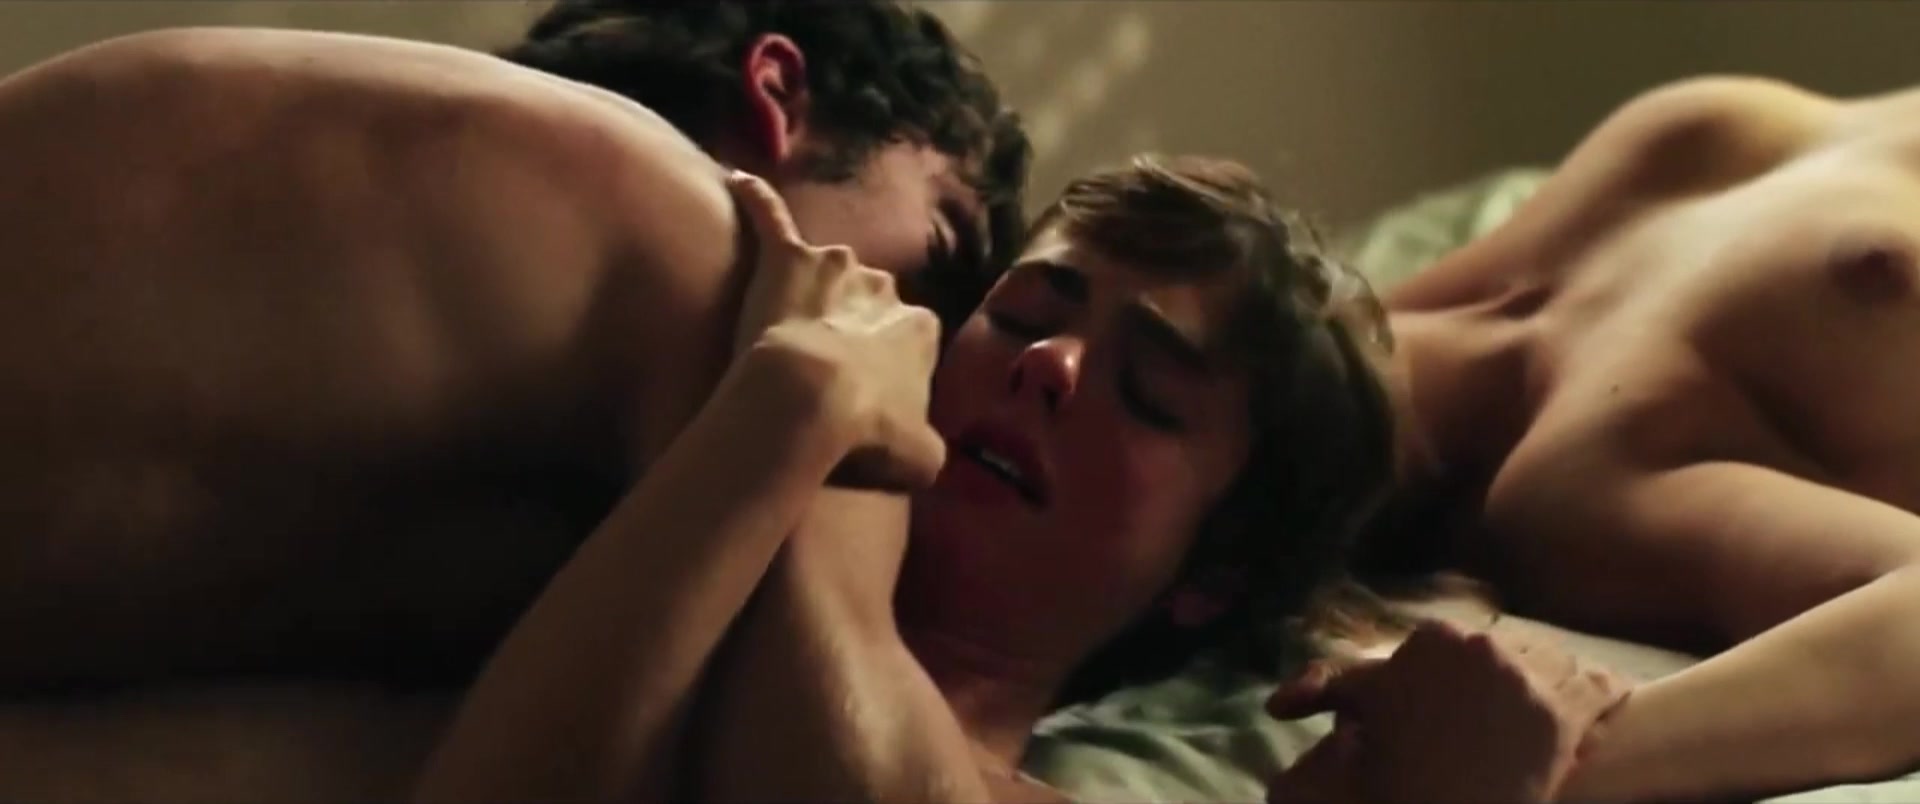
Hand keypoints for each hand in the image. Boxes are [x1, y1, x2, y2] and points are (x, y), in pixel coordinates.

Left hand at [725, 171, 945, 491]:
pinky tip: (734, 180)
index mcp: (920, 328)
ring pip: (827, 270)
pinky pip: (770, 218)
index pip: (908, 338)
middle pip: (868, 300)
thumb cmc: (867, 433)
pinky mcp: (785, 259)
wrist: (809, 401)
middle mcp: (884, 286)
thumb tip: (926, 454)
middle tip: (820, 366)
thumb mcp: (921, 457)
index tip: (862, 394)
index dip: (883, 366)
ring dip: (813, 286)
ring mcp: (834, 267)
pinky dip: (755, 199)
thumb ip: (926, 447)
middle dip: (849, 325)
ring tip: (786, 313)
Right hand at [1264, 620, 1630, 803]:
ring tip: (1562, 706)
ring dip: (1561, 682)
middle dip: (1516, 676)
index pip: (1462, 642)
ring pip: (1558, 663)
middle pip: (1514, 648)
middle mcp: (1482, 646)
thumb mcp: (1354, 717)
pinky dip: (1609, 696)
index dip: (1468, 672)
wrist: (1439, 803)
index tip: (1470, 698)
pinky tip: (1614, 699)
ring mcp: (1526, 679)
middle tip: (1514, 713)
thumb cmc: (1386, 772)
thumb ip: (1326, 690)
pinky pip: (1603, 690)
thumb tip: (1279, 703)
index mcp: (1431, 638)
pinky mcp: (1565, 717)